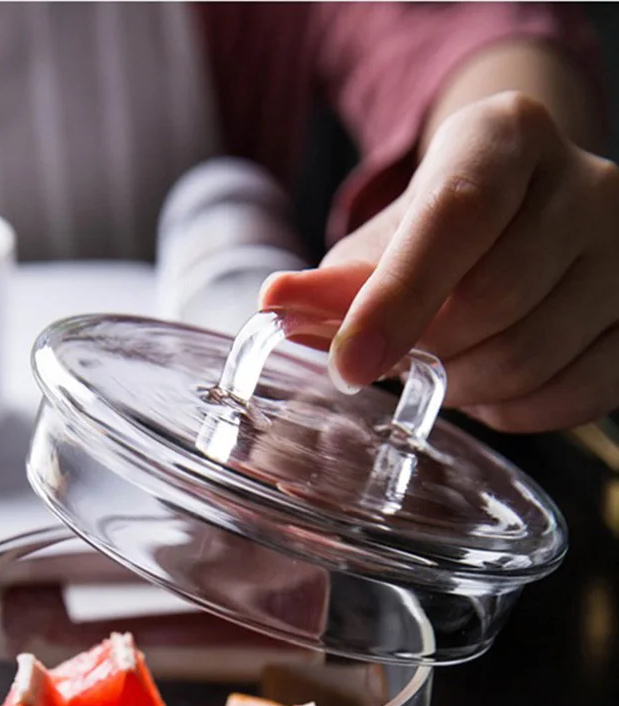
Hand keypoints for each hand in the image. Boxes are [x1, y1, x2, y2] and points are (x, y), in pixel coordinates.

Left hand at [260, 91, 618, 432]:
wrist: (522, 216)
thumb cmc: (441, 230)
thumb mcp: (383, 240)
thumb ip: (335, 280)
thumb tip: (276, 306)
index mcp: (505, 139)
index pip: (453, 218)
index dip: (395, 301)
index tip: (346, 365)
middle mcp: (585, 183)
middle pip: (491, 300)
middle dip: (425, 353)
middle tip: (394, 361)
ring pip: (532, 355)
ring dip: (463, 387)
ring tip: (439, 370)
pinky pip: (577, 394)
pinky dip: (512, 411)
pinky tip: (486, 388)